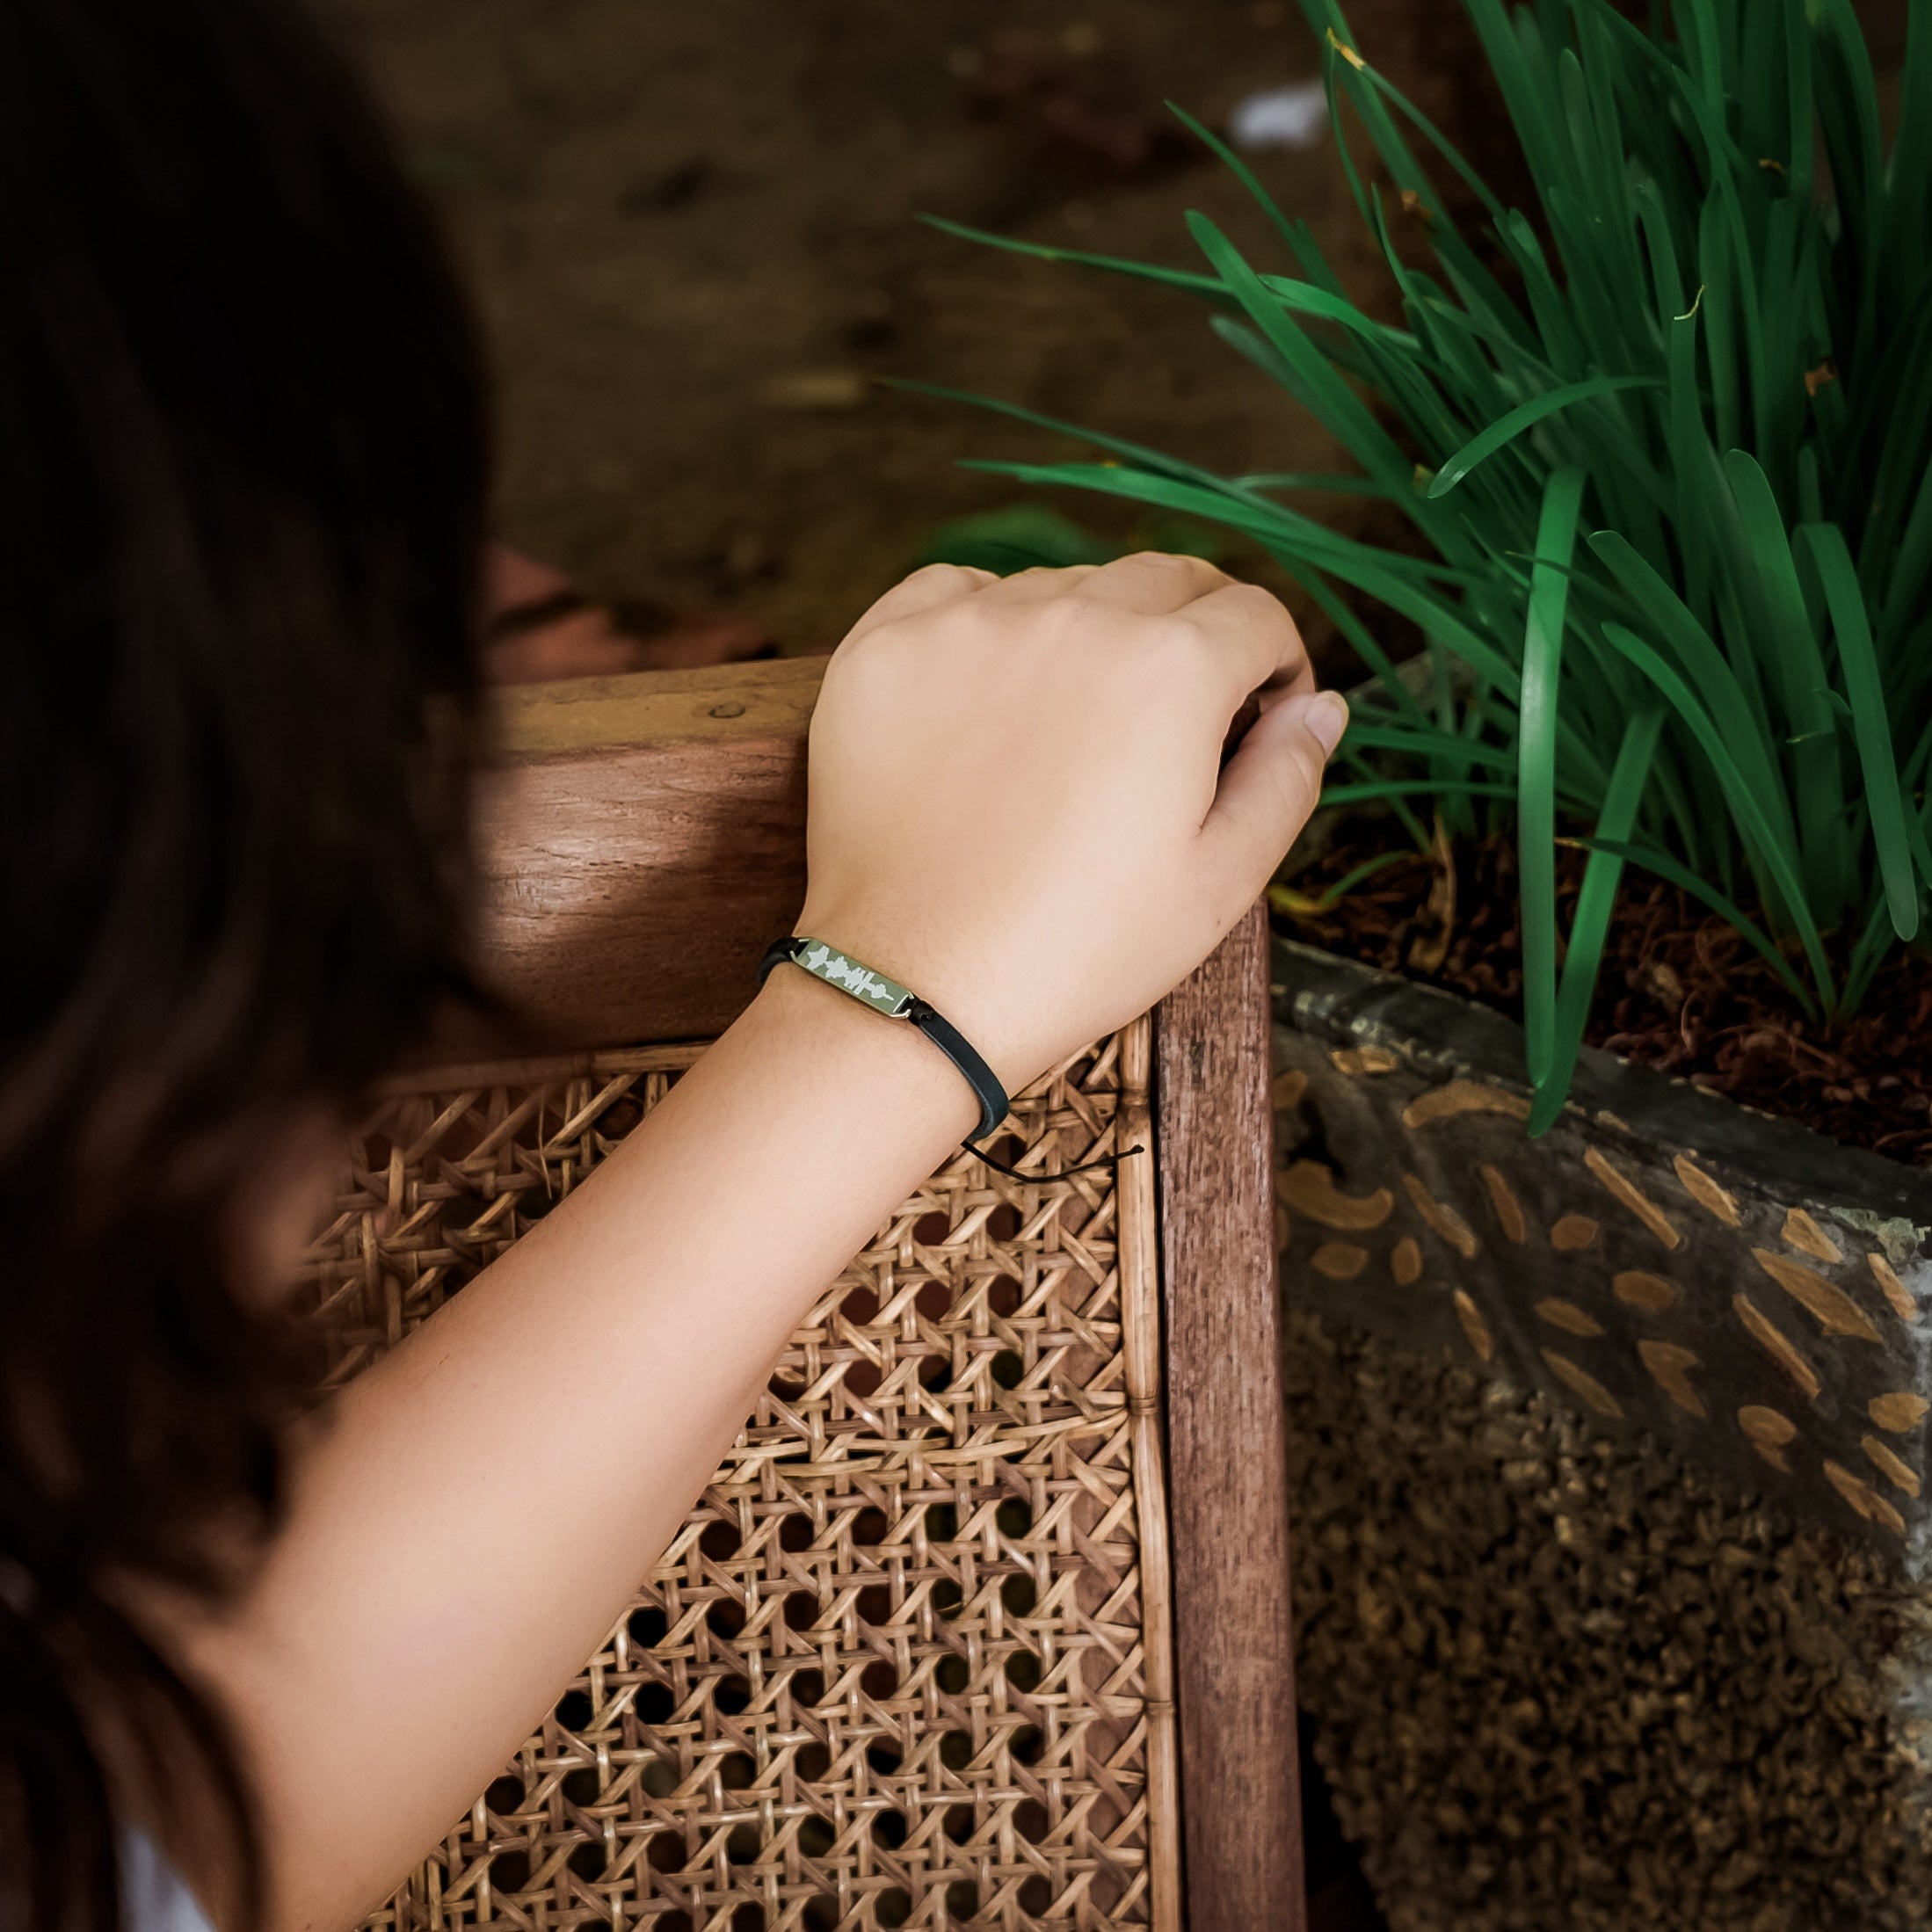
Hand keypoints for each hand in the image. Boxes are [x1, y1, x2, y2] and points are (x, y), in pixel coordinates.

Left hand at [795, 553, 1347, 1088]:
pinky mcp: (886, 645)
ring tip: (1072, 733)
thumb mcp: (1219, 882)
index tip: (1254, 723)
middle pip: (1164, 580)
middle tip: (1173, 721)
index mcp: (1172, 668)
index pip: (1256, 615)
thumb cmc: (1077, 951)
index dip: (1273, 670)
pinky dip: (987, 630)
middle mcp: (1073, 617)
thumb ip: (1287, 776)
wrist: (913, 991)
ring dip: (1089, 635)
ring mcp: (969, 623)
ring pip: (1062, 586)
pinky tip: (989, 706)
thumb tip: (1321, 706)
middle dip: (1193, 636)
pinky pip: (956, 592)